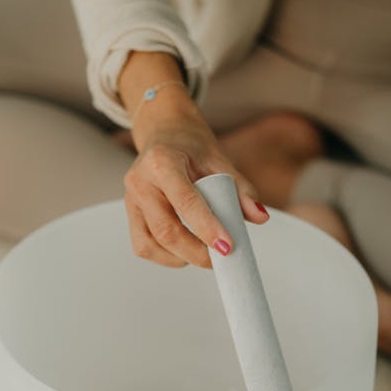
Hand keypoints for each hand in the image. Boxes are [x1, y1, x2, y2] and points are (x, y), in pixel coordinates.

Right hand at [123, 107, 268, 268]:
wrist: (164, 132)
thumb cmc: (189, 146)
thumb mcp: (218, 160)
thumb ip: (240, 190)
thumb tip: (259, 217)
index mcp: (162, 162)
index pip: (185, 201)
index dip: (207, 227)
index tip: (227, 246)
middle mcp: (140, 181)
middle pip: (165, 230)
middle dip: (196, 252)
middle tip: (221, 257)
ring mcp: (131, 200)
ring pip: (150, 243)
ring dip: (180, 258)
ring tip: (204, 254)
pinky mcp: (130, 214)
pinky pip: (143, 245)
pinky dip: (165, 256)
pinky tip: (184, 252)